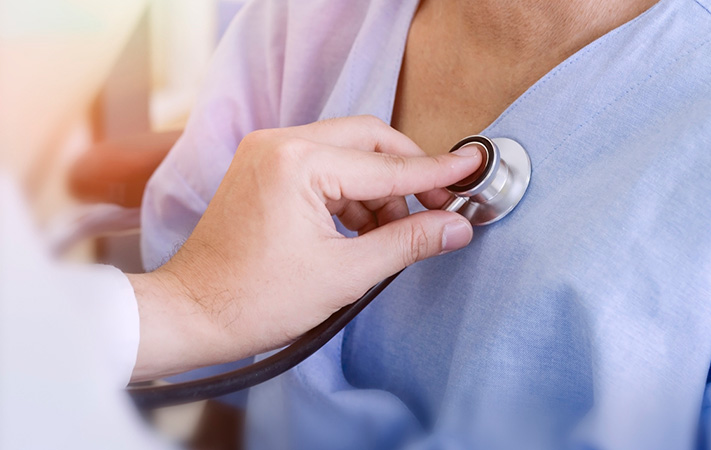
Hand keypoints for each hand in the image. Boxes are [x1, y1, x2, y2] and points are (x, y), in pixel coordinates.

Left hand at [127, 116, 481, 379]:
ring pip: (347, 154)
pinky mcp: (262, 167)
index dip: (437, 172)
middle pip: (369, 141)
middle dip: (406, 174)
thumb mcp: (345, 275)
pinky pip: (323, 166)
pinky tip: (359, 231)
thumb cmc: (255, 300)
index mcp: (299, 163)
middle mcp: (280, 142)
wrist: (191, 314)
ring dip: (377, 190)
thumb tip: (456, 226)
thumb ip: (407, 242)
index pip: (387, 166)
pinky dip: (349, 194)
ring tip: (389, 236)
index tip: (473, 166)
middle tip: (440, 205)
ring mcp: (267, 151)